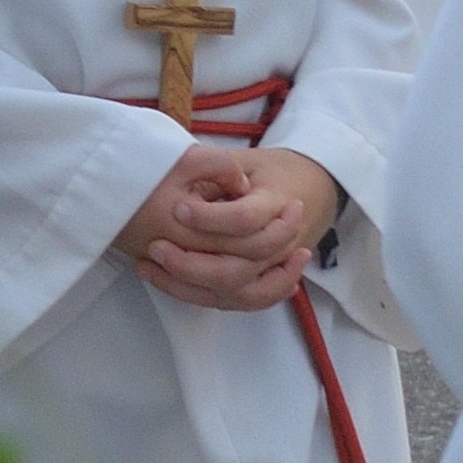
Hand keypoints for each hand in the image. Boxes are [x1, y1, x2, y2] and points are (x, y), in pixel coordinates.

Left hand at [117, 144, 340, 309]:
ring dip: (188, 285)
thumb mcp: (247, 159)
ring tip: (150, 266)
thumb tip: (187, 190)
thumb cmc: (272, 172)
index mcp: (277, 204)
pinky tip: (163, 279)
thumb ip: (219, 170)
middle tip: (155, 246)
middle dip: (189, 264)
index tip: (178, 208)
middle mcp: (280, 245)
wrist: (312, 188)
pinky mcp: (262, 283)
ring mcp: (272, 268)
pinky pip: (233, 303)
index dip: (209, 218)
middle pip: (236, 270)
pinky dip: (197, 296)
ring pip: (234, 294)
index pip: (244, 220)